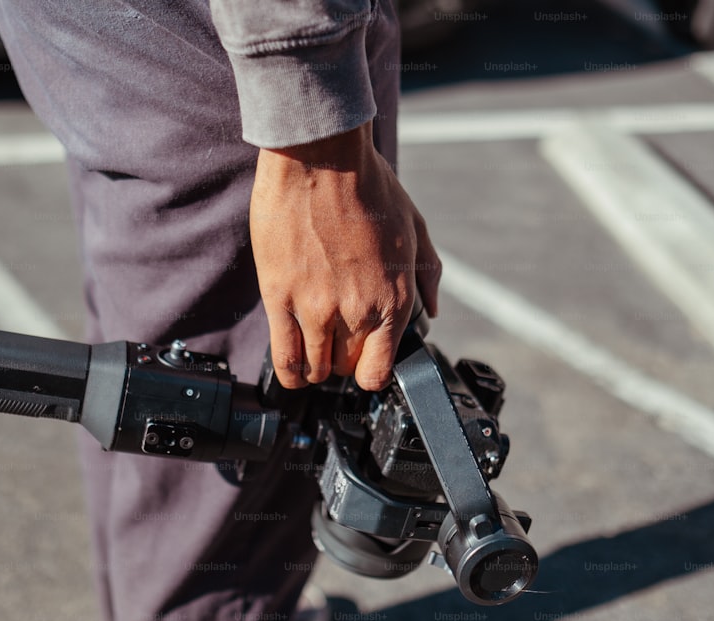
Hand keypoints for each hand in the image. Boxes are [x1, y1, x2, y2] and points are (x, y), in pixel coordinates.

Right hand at [249, 120, 440, 390]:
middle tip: (335, 347)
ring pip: (314, 368)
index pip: (381, 369)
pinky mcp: (280, 298)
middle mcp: (358, 311)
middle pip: (346, 369)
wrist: (320, 156)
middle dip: (342, 364)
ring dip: (314, 368)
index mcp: (395, 297)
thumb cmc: (367, 185)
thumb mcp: (414, 226)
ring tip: (312, 354)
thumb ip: (427, 274)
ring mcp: (316, 308)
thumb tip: (433, 309)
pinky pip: (284, 357)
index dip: (372, 372)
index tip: (364, 363)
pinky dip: (289, 372)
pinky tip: (292, 370)